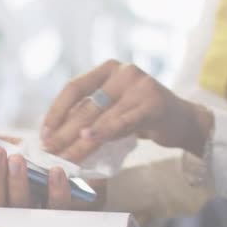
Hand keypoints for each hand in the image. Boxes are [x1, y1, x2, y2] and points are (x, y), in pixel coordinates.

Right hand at [0, 122, 104, 208]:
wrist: (84, 178)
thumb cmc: (40, 163)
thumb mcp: (16, 149)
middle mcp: (14, 209)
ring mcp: (38, 214)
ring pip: (24, 207)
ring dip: (18, 183)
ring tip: (17, 160)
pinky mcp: (66, 214)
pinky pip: (59, 207)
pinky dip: (56, 190)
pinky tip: (55, 172)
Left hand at [41, 60, 213, 160]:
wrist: (182, 121)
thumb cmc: (141, 115)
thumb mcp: (113, 107)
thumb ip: (90, 112)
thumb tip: (54, 136)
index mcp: (108, 69)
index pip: (74, 88)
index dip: (56, 111)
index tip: (44, 134)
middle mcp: (123, 72)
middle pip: (86, 106)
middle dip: (64, 132)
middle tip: (49, 151)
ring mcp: (139, 85)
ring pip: (101, 117)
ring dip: (79, 141)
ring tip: (64, 157)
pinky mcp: (153, 104)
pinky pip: (123, 121)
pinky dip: (104, 132)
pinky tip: (87, 139)